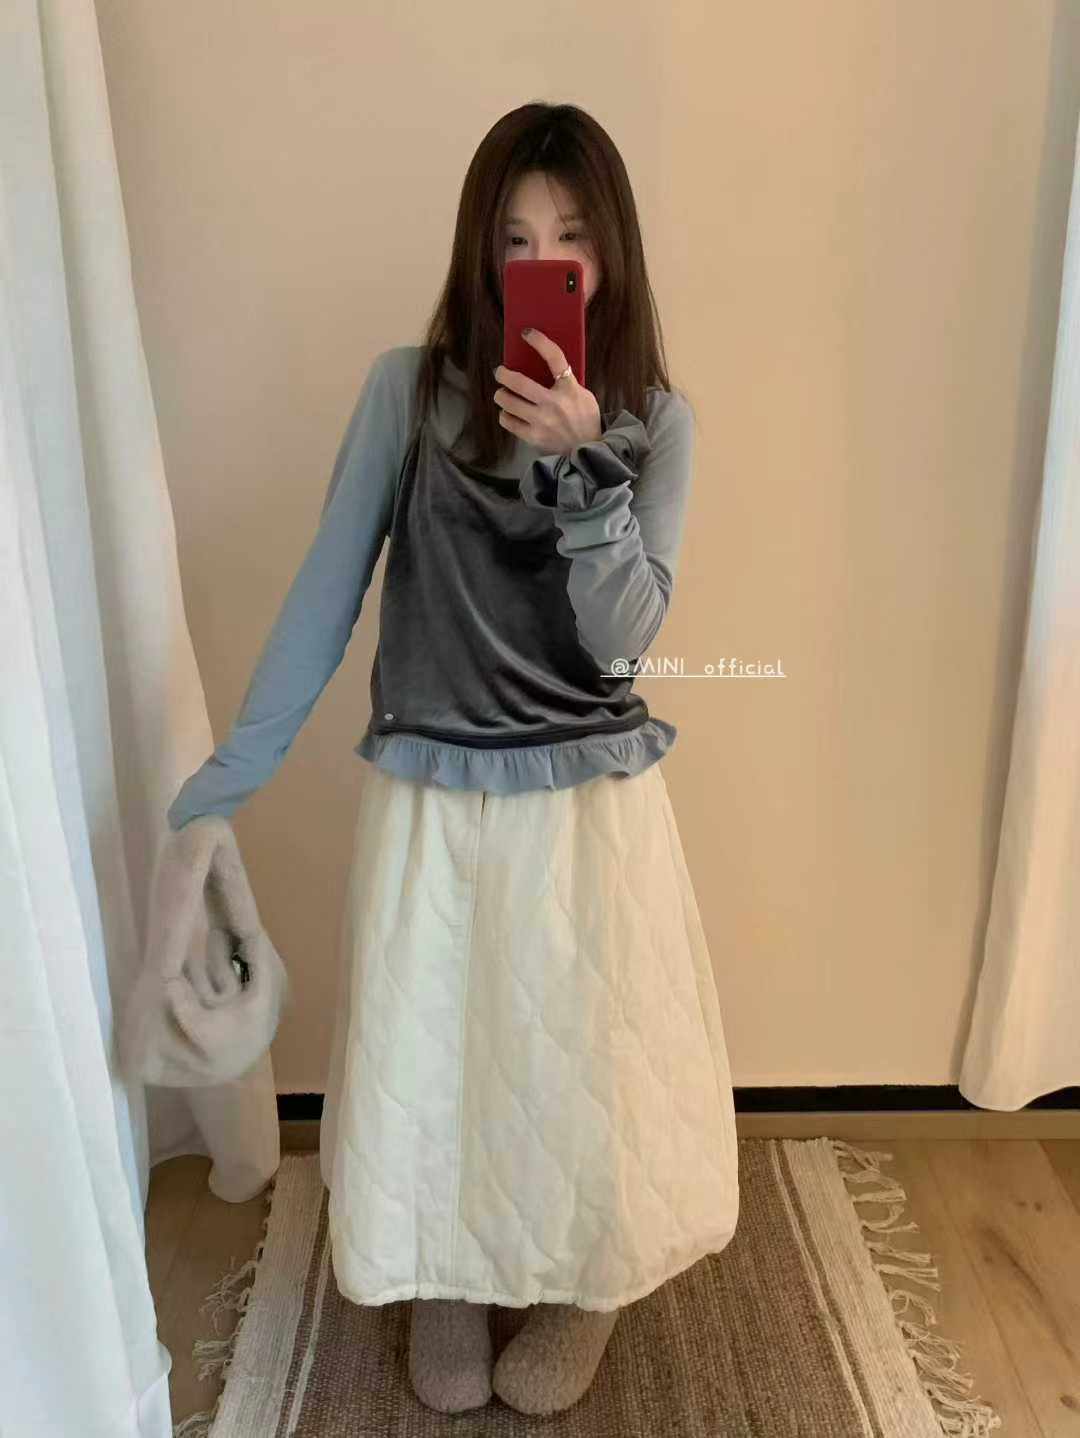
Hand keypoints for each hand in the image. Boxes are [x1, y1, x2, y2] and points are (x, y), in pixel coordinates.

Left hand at [494, 329, 601, 453]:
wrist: (587, 451)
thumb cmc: (585, 420)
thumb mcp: (584, 396)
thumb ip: (567, 382)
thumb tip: (546, 366)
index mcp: (568, 389)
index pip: (554, 357)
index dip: (539, 341)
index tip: (526, 333)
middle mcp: (553, 404)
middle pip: (518, 382)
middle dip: (503, 374)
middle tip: (500, 372)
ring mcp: (541, 421)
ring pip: (507, 401)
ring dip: (501, 395)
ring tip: (503, 394)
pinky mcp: (532, 437)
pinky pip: (508, 421)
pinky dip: (505, 415)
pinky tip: (508, 413)